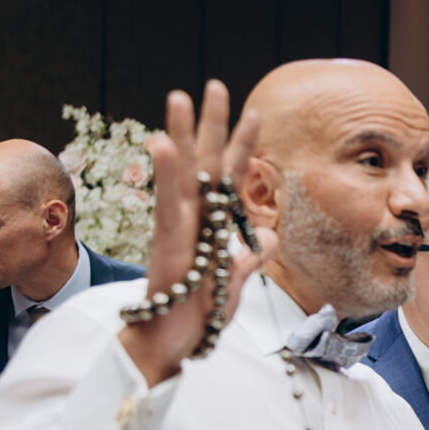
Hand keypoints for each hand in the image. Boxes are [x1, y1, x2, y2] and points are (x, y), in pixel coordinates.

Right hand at [117, 81, 273, 386]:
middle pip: (203, 162)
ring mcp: (177, 231)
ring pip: (181, 174)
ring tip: (179, 96)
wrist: (170, 345)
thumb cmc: (197, 314)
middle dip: (210, 123)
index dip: (242, 144)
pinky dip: (166, 176)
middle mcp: (192, 220)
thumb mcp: (235, 282)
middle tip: (213, 84)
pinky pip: (168, 207)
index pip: (228, 176)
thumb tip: (266, 235)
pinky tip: (162, 145)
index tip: (255, 112)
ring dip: (180, 134)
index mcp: (209, 224)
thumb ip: (250, 256)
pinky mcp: (168, 247)